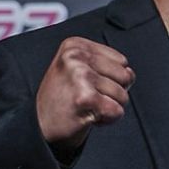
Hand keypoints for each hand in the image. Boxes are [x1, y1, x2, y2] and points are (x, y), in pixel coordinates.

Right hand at [35, 37, 132, 154]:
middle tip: (88, 97)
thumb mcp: (77, 68)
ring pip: (123, 95)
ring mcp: (80, 76)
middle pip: (125, 76)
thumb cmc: (62, 97)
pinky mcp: (85, 97)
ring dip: (109, 107)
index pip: (122, 61)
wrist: (39, 124)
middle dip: (113, 92)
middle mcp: (76, 57)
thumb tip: (130, 73)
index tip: (89, 85)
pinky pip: (117, 111)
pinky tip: (88, 116)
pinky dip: (107, 119)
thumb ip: (105, 64)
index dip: (111, 78)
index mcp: (75, 45)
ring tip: (86, 106)